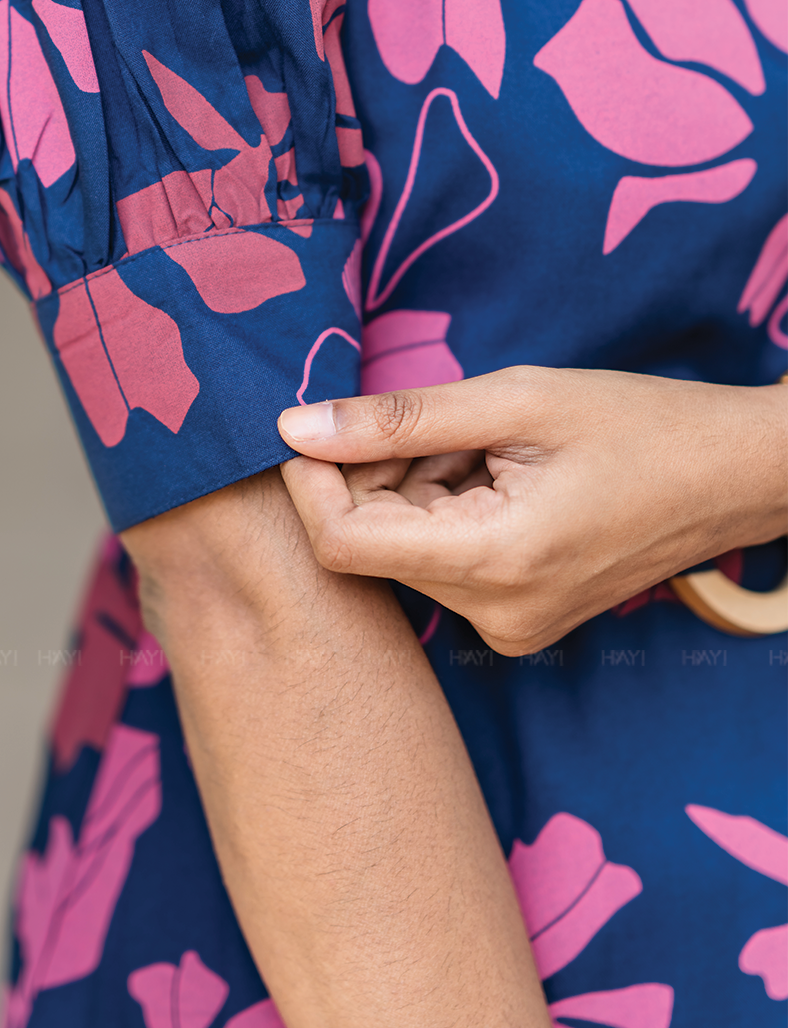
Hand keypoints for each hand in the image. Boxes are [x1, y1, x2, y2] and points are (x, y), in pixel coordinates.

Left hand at [277, 367, 787, 654]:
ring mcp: (510, 627)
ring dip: (416, 484)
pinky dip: (446, 506)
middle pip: (372, 543)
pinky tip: (496, 472)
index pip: (342, 544)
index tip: (317, 424)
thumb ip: (398, 418)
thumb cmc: (639, 426)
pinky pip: (442, 560)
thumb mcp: (515, 400)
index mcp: (494, 565)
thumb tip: (293, 426)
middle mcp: (495, 617)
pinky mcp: (519, 619)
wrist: (734, 477)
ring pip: (405, 547)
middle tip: (442, 422)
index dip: (311, 481)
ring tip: (485, 443)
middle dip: (378, 472)